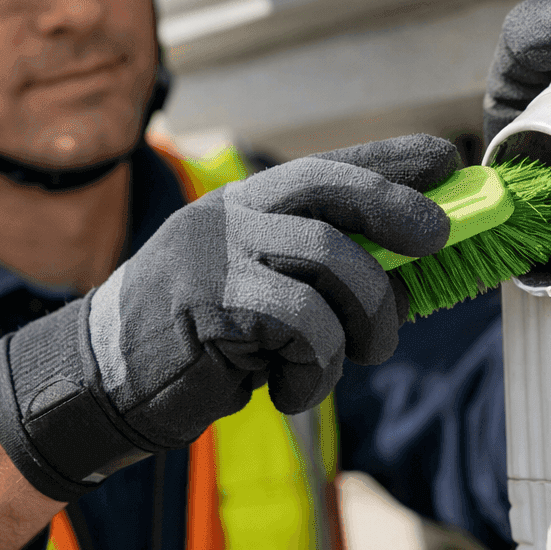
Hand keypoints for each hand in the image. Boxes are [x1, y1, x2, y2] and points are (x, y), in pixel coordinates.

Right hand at [0, 134, 458, 501]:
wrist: (104, 383)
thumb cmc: (195, 343)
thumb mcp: (258, 295)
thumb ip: (314, 276)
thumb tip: (406, 276)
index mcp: (244, 205)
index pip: (327, 166)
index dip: (390, 160)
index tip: (446, 160)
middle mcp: (230, 215)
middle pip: (331, 190)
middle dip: (398, 210)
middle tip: (438, 242)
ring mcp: (216, 253)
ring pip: (330, 260)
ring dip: (369, 315)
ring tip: (365, 354)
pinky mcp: (209, 302)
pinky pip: (301, 323)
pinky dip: (317, 367)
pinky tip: (292, 389)